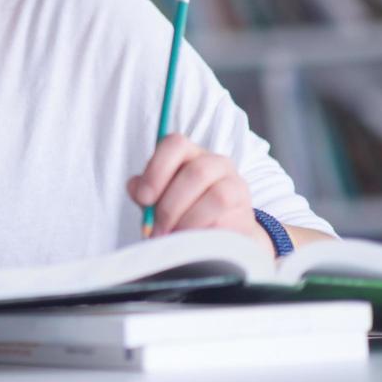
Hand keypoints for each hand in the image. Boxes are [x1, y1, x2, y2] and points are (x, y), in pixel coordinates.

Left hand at [127, 133, 274, 255]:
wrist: (220, 235)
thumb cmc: (183, 211)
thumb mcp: (158, 199)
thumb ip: (143, 192)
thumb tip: (136, 189)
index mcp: (187, 153)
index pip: (174, 144)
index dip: (156, 170)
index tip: (144, 199)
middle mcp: (214, 161)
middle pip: (195, 172)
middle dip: (170, 205)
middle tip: (157, 228)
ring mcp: (234, 181)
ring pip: (216, 194)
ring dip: (189, 219)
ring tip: (173, 235)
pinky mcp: (244, 206)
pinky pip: (228, 214)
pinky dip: (203, 226)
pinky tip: (191, 237)